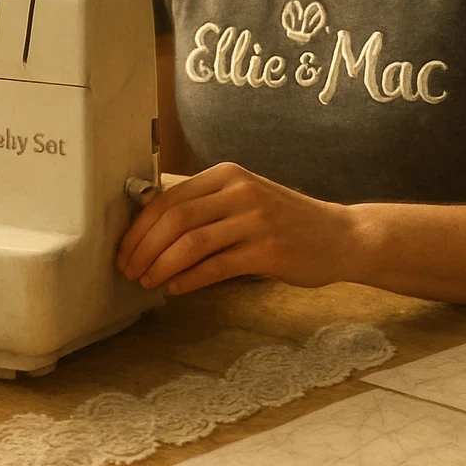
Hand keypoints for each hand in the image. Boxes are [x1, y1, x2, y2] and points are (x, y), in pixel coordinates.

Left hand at [115, 162, 355, 295]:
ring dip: (161, 267)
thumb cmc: (285, 221)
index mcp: (226, 174)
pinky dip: (189, 280)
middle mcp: (239, 191)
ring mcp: (255, 220)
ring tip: (148, 283)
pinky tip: (175, 290)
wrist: (341, 236)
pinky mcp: (268, 250)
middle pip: (174, 220)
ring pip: (190, 244)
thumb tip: (149, 226)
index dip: (139, 228)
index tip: (124, 251)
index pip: (168, 198)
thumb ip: (204, 205)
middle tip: (129, 272)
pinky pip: (216, 267)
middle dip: (143, 249)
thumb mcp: (243, 198)